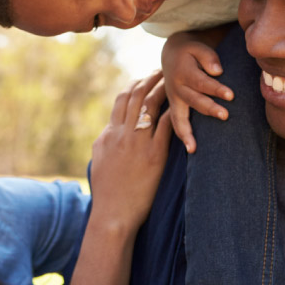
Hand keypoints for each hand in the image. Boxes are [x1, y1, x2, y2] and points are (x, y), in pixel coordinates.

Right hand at [89, 70, 173, 228]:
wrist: (113, 213)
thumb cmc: (107, 192)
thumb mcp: (99, 160)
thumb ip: (105, 141)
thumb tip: (109, 129)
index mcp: (109, 134)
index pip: (121, 100)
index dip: (134, 85)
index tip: (145, 78)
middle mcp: (121, 133)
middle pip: (136, 95)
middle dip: (150, 79)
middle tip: (163, 70)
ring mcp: (137, 143)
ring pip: (150, 105)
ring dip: (163, 89)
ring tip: (175, 80)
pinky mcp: (154, 155)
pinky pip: (166, 126)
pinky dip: (174, 111)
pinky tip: (184, 103)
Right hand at [161, 31, 231, 152]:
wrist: (172, 55)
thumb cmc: (191, 52)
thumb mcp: (198, 47)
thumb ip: (208, 57)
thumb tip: (217, 71)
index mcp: (183, 72)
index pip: (201, 82)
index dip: (215, 89)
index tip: (231, 96)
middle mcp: (176, 87)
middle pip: (193, 100)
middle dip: (209, 108)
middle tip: (225, 115)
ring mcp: (174, 99)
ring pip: (180, 116)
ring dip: (188, 131)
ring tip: (194, 147)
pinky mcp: (175, 107)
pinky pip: (176, 123)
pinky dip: (182, 136)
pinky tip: (191, 149)